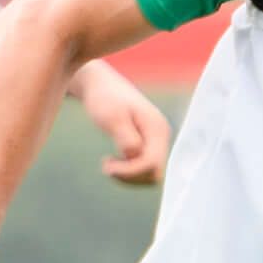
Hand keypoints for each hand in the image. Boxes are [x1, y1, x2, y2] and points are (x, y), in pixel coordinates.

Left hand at [75, 65, 171, 186]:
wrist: (101, 85)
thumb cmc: (104, 98)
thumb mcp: (112, 117)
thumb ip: (126, 137)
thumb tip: (135, 156)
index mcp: (156, 128)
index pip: (152, 163)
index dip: (130, 171)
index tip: (105, 165)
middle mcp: (161, 136)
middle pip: (155, 173)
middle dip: (130, 176)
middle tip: (107, 167)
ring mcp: (156, 141)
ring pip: (150, 174)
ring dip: (129, 176)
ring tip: (108, 164)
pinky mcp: (148, 144)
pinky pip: (144, 168)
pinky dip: (128, 172)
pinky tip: (114, 162)